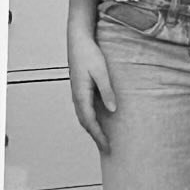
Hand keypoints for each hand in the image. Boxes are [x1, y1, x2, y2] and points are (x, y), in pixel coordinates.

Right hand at [68, 36, 115, 153]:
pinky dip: (90, 119)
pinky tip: (98, 120)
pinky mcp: (79, 89)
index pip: (90, 122)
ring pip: (83, 117)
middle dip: (95, 136)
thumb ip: (107, 91)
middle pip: (85, 123)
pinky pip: (84, 110)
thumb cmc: (90, 54)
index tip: (107, 147)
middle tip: (107, 148)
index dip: (99, 136)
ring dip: (92, 129)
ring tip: (103, 138)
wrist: (78, 41)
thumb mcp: (102, 72)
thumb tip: (112, 110)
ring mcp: (77, 93)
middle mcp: (77, 97)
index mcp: (81, 95)